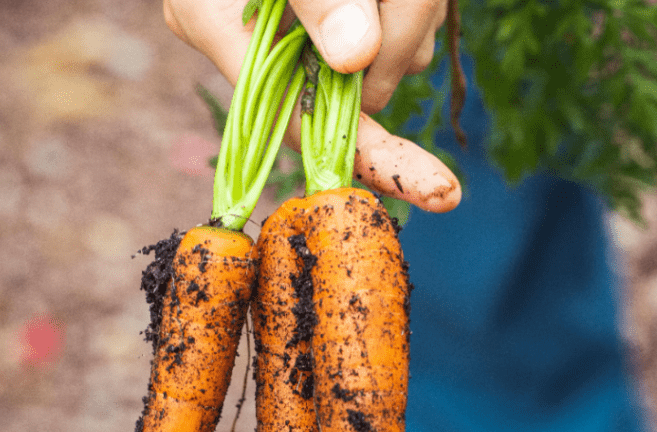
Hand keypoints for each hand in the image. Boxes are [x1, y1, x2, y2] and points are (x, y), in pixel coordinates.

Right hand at [164, 0, 459, 211]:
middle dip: (404, 38)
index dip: (371, 156)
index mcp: (218, 26)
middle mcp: (255, 41)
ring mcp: (299, 31)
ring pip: (389, 57)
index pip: (300, 123)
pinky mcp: (339, 15)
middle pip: (358, 88)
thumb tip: (356, 57)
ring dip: (414, 11)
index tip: (437, 188)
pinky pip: (397, 30)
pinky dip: (414, 4)